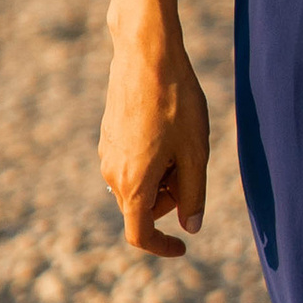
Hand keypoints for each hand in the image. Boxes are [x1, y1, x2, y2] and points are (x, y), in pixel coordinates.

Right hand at [101, 0, 210, 254]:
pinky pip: (131, 164)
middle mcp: (112, 175)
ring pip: (138, 185)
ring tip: (182, 142)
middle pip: (143, 209)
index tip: (184, 248)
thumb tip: (192, 227)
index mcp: (134, 184)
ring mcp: (107, 154)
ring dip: (162, 179)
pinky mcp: (107, 136)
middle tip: (193, 166)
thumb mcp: (195, 152)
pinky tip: (167, 129)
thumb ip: (194, 195)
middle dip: (170, 200)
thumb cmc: (176, 103)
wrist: (146, 55)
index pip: (141, 234)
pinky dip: (152, 161)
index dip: (162, 247)